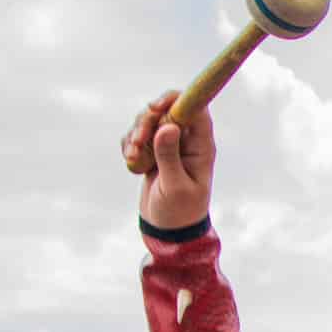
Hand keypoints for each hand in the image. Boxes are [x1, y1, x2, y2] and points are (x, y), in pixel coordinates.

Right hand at [124, 90, 215, 230]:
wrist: (169, 231)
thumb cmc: (179, 212)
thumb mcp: (174, 186)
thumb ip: (169, 156)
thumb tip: (168, 126)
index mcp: (201, 147)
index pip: (195, 108)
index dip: (175, 100)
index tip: (155, 108)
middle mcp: (187, 141)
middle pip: (166, 110)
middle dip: (147, 120)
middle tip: (138, 141)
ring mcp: (169, 145)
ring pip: (149, 121)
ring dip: (135, 134)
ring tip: (133, 157)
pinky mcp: (153, 152)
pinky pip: (137, 136)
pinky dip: (129, 145)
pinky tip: (132, 163)